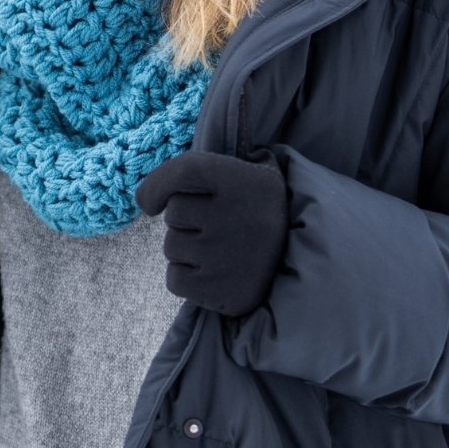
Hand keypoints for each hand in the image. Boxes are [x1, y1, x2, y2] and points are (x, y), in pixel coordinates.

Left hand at [135, 149, 288, 316]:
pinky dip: (185, 277)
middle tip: (212, 226)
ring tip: (217, 250)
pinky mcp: (220, 291)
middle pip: (174, 212)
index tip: (150, 201)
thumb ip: (218, 155)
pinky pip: (174, 279)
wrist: (297, 265)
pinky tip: (211, 273)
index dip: (159, 183)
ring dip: (185, 248)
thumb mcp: (257, 170)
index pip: (186, 170)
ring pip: (172, 246)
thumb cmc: (261, 211)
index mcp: (249, 182)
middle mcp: (239, 217)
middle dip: (184, 219)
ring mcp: (228, 257)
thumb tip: (167, 167)